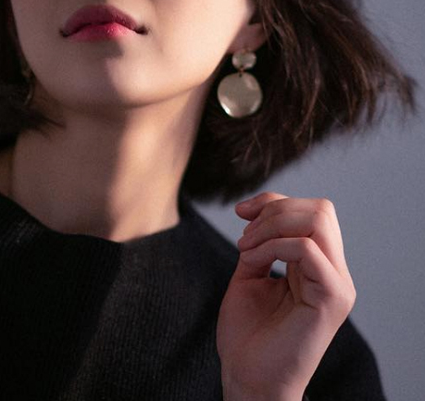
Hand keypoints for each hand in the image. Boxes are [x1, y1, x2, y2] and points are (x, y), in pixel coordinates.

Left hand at [216, 192, 355, 400]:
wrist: (247, 376)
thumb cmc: (248, 332)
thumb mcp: (250, 272)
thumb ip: (260, 242)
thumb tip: (256, 211)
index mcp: (317, 266)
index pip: (311, 211)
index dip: (274, 202)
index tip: (240, 212)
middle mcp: (333, 272)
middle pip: (320, 210)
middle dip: (275, 210)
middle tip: (245, 235)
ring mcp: (337, 285)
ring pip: (318, 221)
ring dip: (272, 226)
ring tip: (246, 248)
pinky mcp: (332, 298)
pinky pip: (307, 249)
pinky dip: (273, 246)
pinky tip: (252, 260)